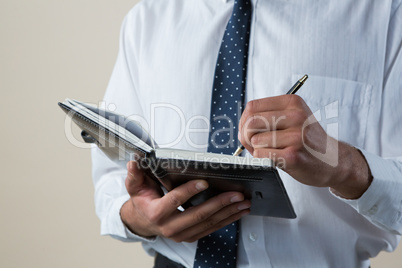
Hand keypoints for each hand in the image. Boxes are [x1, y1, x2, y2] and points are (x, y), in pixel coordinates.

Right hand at [120, 161, 250, 241]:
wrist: (143, 221)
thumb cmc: (143, 200)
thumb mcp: (135, 186)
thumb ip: (135, 173)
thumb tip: (134, 160)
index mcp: (156, 213)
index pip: (175, 200)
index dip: (190, 191)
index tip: (205, 182)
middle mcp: (170, 227)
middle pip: (198, 214)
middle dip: (220, 204)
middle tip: (236, 194)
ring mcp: (182, 234)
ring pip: (209, 223)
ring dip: (228, 213)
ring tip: (243, 203)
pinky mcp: (191, 236)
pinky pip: (211, 229)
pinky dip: (226, 220)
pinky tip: (237, 212)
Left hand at [238, 95, 371, 198]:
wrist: (335, 161)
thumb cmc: (308, 141)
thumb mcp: (293, 119)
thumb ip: (268, 117)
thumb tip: (240, 128)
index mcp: (292, 102)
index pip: (252, 106)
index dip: (244, 121)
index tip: (250, 131)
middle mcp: (295, 116)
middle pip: (250, 122)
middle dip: (247, 136)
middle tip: (256, 144)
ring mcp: (296, 135)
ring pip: (255, 140)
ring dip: (257, 150)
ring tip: (272, 152)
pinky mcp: (293, 155)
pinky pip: (261, 154)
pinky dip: (262, 159)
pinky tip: (276, 159)